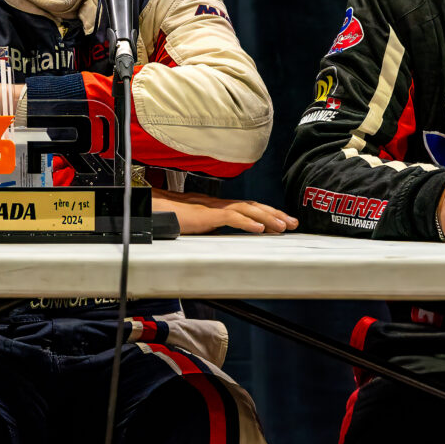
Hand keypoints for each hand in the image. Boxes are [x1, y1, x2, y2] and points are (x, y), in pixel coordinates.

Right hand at [152, 189, 298, 234]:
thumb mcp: (196, 226)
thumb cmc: (171, 217)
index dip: (268, 213)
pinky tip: (259, 229)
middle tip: (293, 223)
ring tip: (282, 227)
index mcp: (218, 207)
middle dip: (275, 214)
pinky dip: (246, 223)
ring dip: (267, 218)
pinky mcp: (205, 215)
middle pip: (253, 206)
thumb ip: (211, 229)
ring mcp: (213, 208)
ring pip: (246, 209)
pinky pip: (230, 217)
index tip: (284, 222)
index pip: (249, 207)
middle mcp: (219, 204)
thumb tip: (223, 239)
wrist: (151, 210)